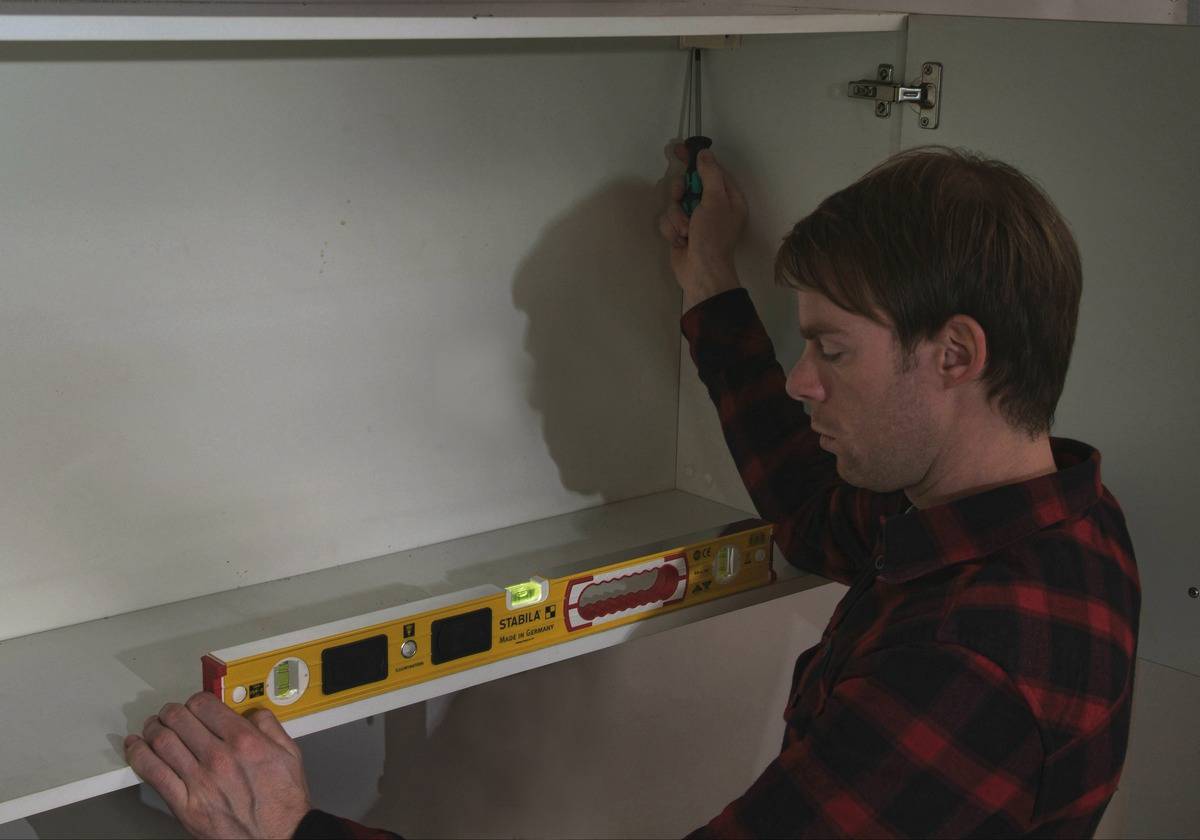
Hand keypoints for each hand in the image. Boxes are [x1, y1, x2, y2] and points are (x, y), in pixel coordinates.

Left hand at [125, 691, 310, 838]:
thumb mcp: (289, 753)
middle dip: (170, 711)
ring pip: (162, 742)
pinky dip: (139, 755)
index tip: (195, 704)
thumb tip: (253, 712)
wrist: (278, 837)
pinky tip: (135, 747)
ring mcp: (199, 782)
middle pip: (179, 720)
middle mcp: (219, 758)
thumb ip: (270, 726)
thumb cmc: (283, 801)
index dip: (195, 700)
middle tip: (170, 713)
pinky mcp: (185, 805)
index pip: (205, 705)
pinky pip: (153, 773)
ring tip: (152, 726)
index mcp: (245, 741)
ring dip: (152, 728)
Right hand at [658, 143, 747, 308]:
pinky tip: (680, 241)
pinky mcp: (680, 231)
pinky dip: (671, 230)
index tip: (679, 150)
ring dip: (676, 217)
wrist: (701, 272)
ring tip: (685, 232)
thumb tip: (704, 153)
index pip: (710, 169)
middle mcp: (711, 206)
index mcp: (727, 197)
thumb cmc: (713, 236)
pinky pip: (668, 220)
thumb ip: (709, 175)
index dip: (695, 160)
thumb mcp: (715, 201)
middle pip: (687, 184)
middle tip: (682, 200)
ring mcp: (694, 219)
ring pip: (674, 203)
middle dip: (680, 194)